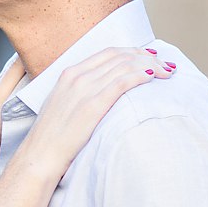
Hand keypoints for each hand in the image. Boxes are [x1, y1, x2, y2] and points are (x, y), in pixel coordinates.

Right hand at [23, 45, 172, 175]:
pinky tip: (154, 78)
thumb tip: (101, 92)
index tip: (149, 57)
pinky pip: (123, 81)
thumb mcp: (62, 105)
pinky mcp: (93, 104)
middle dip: (147, 57)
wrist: (40, 154)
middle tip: (165, 65)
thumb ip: (79, 93)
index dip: (133, 52)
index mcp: (69, 74)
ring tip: (167, 73)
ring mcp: (85, 89)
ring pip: (125, 66)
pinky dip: (141, 76)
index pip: (108, 53)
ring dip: (151, 66)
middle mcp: (77, 77)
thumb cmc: (52, 136)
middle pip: (120, 56)